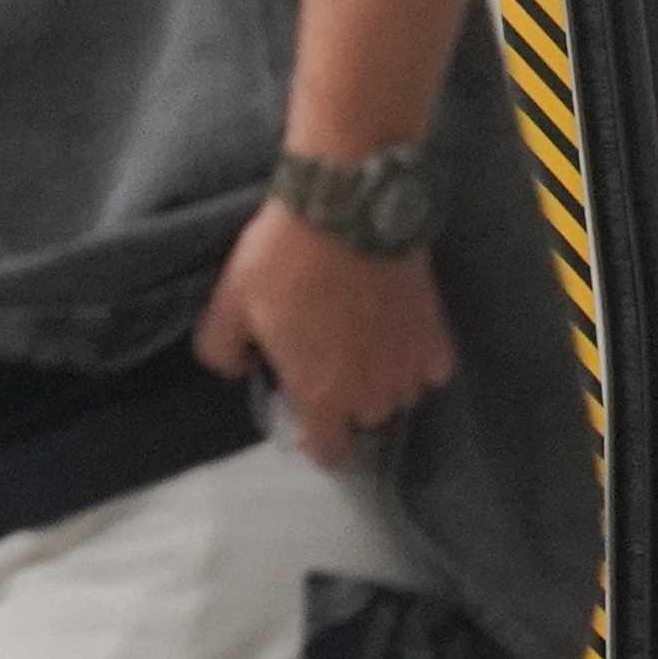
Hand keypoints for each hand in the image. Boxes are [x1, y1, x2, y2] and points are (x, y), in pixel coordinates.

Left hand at [198, 200, 456, 466]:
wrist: (347, 205)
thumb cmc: (285, 259)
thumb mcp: (229, 303)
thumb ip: (222, 350)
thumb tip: (237, 368)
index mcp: (322, 395)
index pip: (330, 453)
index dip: (317, 442)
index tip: (306, 419)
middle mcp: (372, 392)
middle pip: (366, 419)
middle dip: (348, 403)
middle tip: (329, 365)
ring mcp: (409, 362)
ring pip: (401, 395)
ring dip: (384, 383)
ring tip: (366, 350)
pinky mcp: (436, 330)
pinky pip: (433, 368)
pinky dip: (419, 361)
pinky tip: (402, 340)